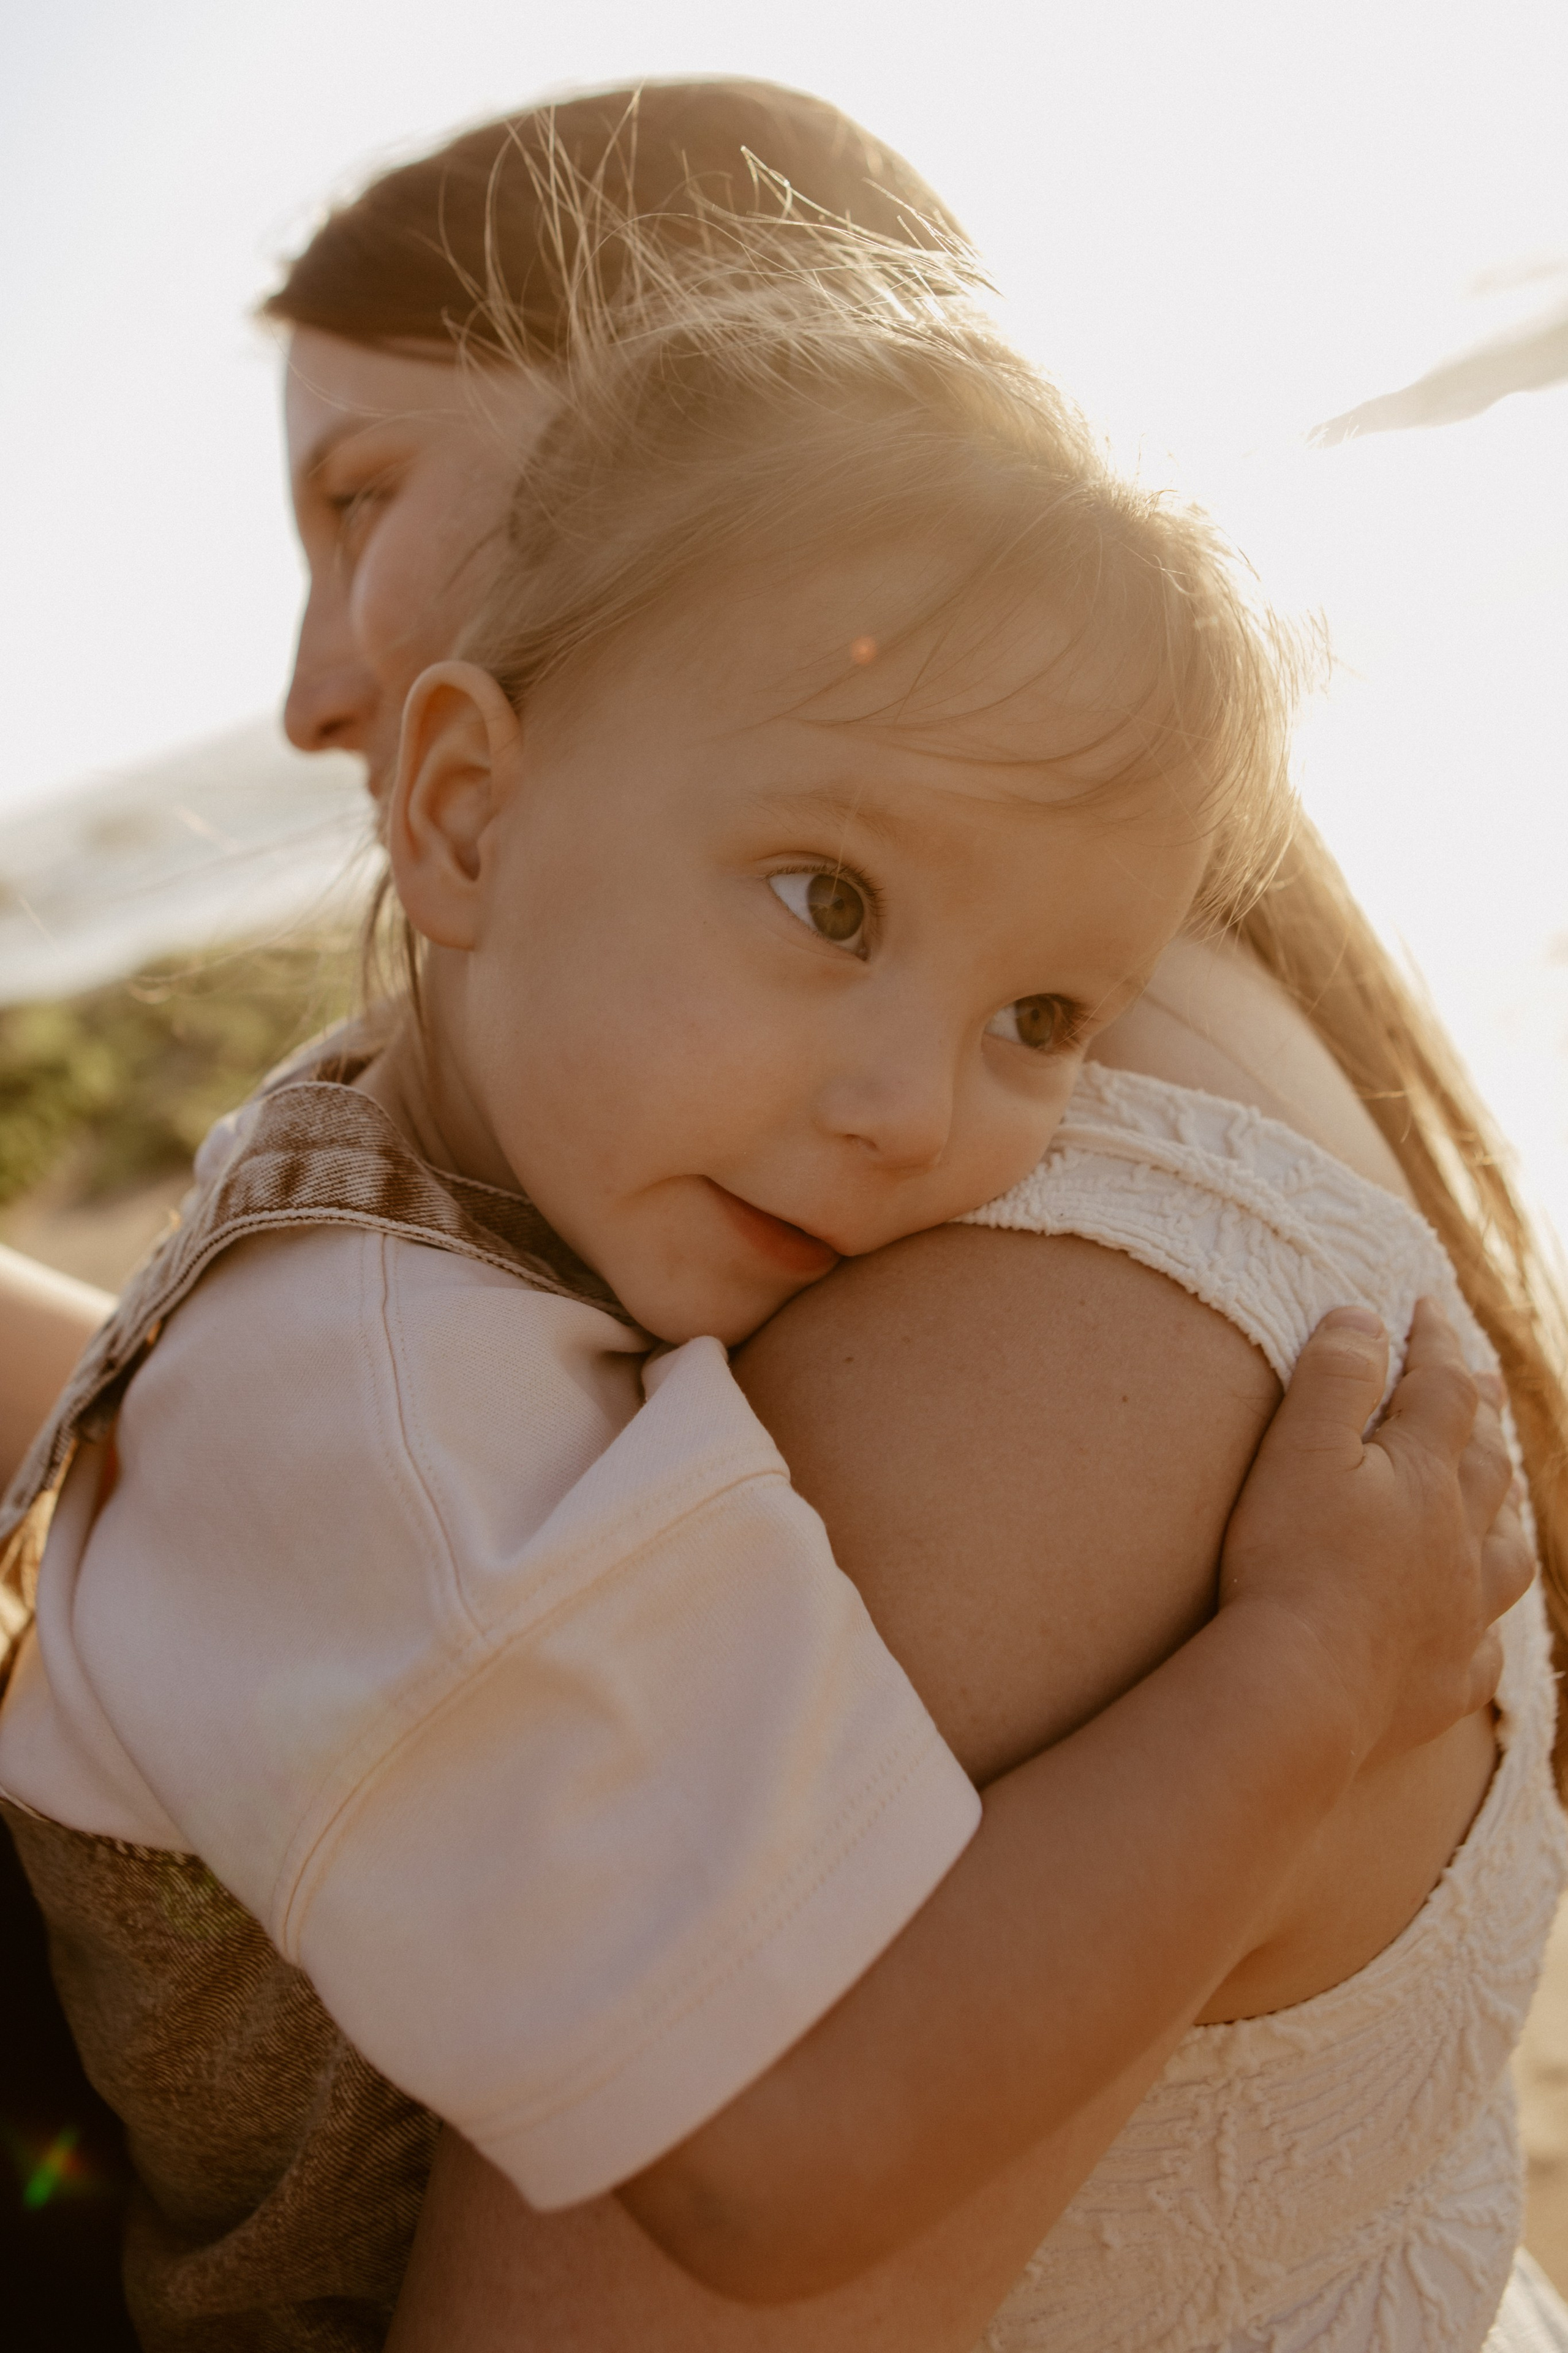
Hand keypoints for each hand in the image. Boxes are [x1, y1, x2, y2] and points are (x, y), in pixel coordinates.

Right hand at [1218, 1297, 1529, 1767]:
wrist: (1303, 1686)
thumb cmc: (1290, 1560)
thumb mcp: (1300, 1448)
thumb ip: (1336, 1377)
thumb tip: (1363, 1316)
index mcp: (1425, 1475)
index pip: (1442, 1390)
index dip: (1435, 1343)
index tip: (1425, 1307)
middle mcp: (1460, 1540)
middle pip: (1486, 1464)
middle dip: (1481, 1414)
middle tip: (1481, 1382)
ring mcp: (1461, 1614)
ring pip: (1503, 1554)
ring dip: (1504, 1516)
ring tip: (1501, 1500)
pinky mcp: (1446, 1681)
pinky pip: (1482, 1649)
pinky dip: (1481, 1626)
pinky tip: (1470, 1625)